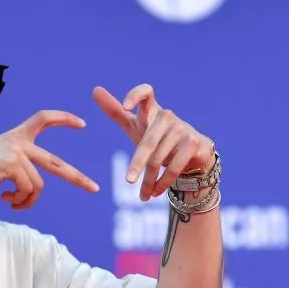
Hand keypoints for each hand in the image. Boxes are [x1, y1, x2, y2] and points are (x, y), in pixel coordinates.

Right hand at [0, 110, 99, 209]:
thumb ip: (20, 167)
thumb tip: (36, 188)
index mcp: (15, 136)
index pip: (42, 118)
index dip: (63, 118)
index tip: (82, 123)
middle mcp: (17, 141)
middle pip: (55, 162)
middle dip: (77, 178)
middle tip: (95, 188)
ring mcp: (15, 152)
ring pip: (38, 185)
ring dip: (27, 200)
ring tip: (13, 202)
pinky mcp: (11, 165)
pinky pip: (28, 190)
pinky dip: (20, 201)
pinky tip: (6, 199)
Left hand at [93, 84, 213, 201]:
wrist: (194, 155)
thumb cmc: (158, 138)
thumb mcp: (136, 127)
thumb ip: (116, 111)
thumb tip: (94, 90)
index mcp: (152, 110)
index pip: (146, 93)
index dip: (136, 96)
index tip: (126, 107)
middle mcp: (168, 117)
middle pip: (147, 142)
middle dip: (137, 164)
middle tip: (127, 181)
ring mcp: (182, 129)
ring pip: (159, 159)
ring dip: (149, 181)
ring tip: (143, 197)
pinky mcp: (193, 143)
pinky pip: (174, 167)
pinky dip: (163, 183)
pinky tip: (155, 193)